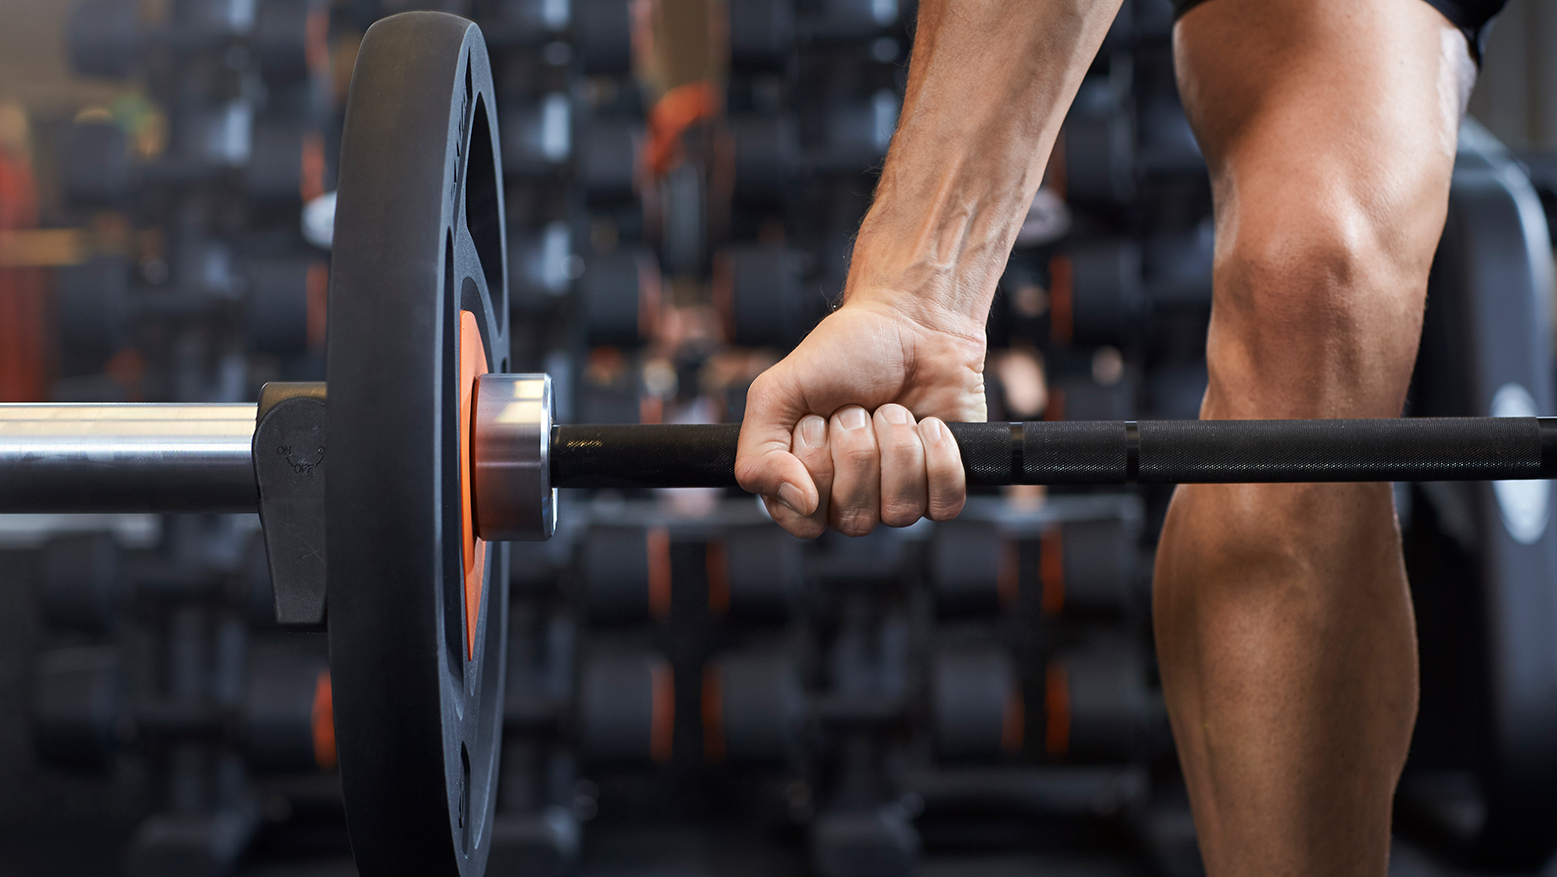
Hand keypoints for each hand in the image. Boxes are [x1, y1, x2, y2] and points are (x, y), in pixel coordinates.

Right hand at [735, 298, 986, 537]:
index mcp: (802, 482)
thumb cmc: (845, 353)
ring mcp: (899, 494)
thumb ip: (758, 453)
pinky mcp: (942, 484)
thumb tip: (799, 502)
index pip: (804, 520)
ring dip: (897, 445)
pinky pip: (943, 504)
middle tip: (856, 409)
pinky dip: (939, 456)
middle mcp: (850, 497)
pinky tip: (929, 424)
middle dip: (857, 449)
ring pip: (900, 510)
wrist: (911, 323)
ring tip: (893, 410)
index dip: (814, 471)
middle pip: (854, 516)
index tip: (816, 423)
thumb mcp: (777, 392)